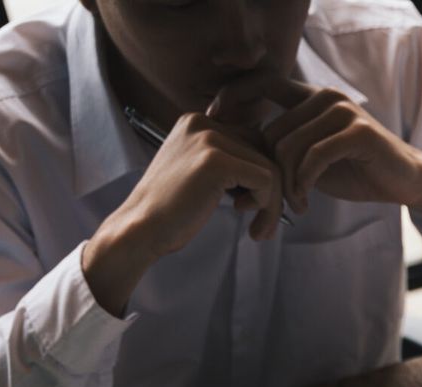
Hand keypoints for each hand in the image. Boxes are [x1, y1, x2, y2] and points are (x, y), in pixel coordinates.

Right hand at [83, 113, 284, 314]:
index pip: (255, 142)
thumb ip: (233, 162)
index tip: (255, 206)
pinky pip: (267, 180)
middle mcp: (202, 122)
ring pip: (271, 168)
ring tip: (259, 230)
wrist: (141, 229)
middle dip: (273, 192)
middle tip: (262, 222)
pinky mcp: (215, 161)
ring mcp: (208, 139)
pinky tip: (249, 224)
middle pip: (266, 152)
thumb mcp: (203, 175)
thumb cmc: (174, 211)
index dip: (263, 177)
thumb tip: (280, 166)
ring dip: (272, 205)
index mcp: (198, 122)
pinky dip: (267, 207)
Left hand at [209, 75, 421, 212]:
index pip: (261, 83)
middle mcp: (325, 97)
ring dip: (286, 185)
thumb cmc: (360, 173)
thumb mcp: (313, 164)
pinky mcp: (357, 132)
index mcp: (311, 97)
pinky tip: (306, 203)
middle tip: (275, 203)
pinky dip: (303, 185)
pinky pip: (313, 158)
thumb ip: (281, 161)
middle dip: (268, 173)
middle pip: (272, 133)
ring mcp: (342, 111)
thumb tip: (238, 186)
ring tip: (295, 205)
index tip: (215, 123)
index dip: (233, 97)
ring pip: (289, 148)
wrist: (408, 182)